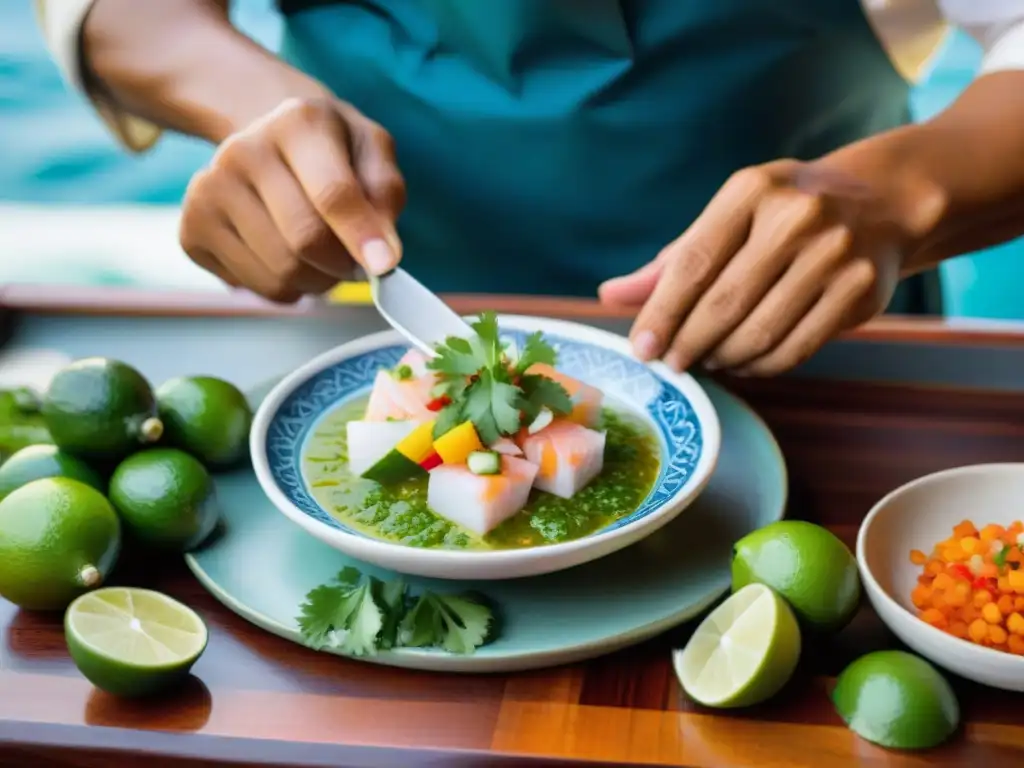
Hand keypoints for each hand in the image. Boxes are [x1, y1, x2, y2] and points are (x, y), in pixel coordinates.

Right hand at [179, 96, 404, 301]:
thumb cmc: (332, 151)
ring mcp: (210, 190)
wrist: (268, 140)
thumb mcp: (371, 151)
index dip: (362, 237)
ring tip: (321, 257)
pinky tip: (286, 256)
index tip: (385, 266)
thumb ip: (384, 195)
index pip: (332, 193)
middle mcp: (243, 150)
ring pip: (280, 273)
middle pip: (304, 242)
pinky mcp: (191, 230)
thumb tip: (382, 254)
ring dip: (316, 282)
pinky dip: (284, 288)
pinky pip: (255, 288)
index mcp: (297, 123)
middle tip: (355, 263)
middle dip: (341, 266)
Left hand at [600, 159, 920, 375]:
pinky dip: (760, 366)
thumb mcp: (728, 219)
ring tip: (707, 360)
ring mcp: (833, 254)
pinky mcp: (859, 291)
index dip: (661, 313)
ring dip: (723, 358)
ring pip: (758, 333)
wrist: (881, 203)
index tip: (640, 350)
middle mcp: (795, 218)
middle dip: (687, 344)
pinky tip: (743, 362)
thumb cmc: (782, 214)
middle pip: (723, 304)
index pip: (692, 263)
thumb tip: (609, 297)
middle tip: (671, 364)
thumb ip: (670, 261)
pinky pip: (795, 349)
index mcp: (751, 191)